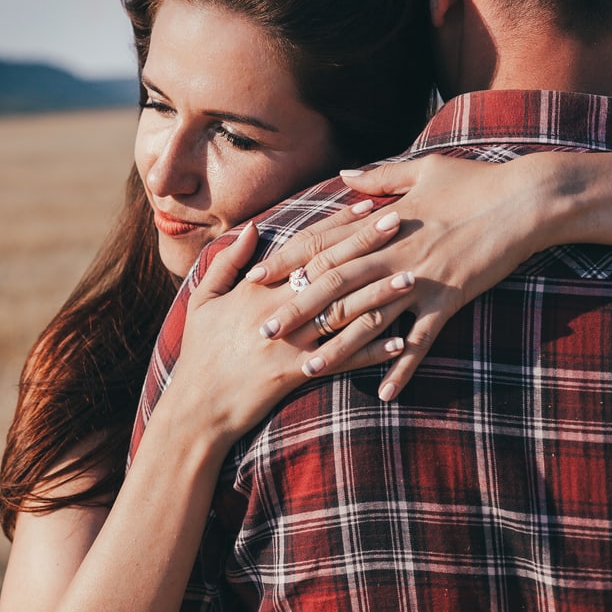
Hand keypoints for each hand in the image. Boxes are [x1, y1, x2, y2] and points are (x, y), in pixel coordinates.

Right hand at [167, 218, 415, 445]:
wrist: (199, 406)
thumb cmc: (201, 351)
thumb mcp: (203, 300)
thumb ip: (228, 262)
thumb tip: (253, 227)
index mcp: (257, 290)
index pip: (305, 248)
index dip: (336, 225)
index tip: (366, 206)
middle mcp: (278, 311)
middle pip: (331, 271)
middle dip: (367, 245)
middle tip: (401, 223)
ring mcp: (291, 343)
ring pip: (344, 313)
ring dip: (380, 295)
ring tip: (412, 277)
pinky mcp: (299, 373)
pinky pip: (344, 360)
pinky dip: (373, 351)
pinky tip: (401, 341)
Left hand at [250, 155, 547, 401]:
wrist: (529, 200)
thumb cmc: (475, 180)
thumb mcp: (423, 169)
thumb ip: (379, 177)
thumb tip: (344, 174)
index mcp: (381, 223)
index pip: (322, 245)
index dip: (287, 262)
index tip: (254, 278)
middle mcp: (393, 254)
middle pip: (333, 287)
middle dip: (297, 310)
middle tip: (263, 331)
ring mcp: (421, 280)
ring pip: (370, 319)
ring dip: (339, 347)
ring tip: (309, 369)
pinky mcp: (450, 301)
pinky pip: (421, 341)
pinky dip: (402, 368)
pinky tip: (385, 393)